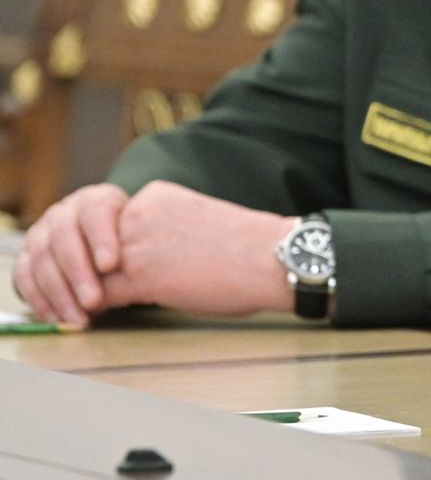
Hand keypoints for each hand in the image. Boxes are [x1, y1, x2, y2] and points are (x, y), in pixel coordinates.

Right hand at [12, 183, 129, 325]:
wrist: (107, 245)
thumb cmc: (132, 241)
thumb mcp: (139, 237)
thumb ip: (138, 246)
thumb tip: (145, 270)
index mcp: (95, 200)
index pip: (95, 211)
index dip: (101, 237)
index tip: (111, 265)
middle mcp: (65, 213)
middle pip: (64, 237)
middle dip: (78, 273)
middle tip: (94, 301)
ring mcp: (41, 233)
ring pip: (42, 259)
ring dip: (60, 293)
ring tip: (79, 319)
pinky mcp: (26, 256)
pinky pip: (25, 277)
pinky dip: (40, 300)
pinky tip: (57, 319)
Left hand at [94, 181, 295, 316]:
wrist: (273, 257)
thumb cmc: (247, 249)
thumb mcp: (195, 222)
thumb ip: (160, 234)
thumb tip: (139, 265)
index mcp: (155, 196)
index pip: (107, 226)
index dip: (97, 254)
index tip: (95, 275)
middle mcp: (140, 213)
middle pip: (88, 246)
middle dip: (77, 275)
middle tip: (72, 299)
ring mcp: (138, 242)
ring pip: (86, 271)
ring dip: (77, 295)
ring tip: (74, 313)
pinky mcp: (142, 275)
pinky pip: (98, 294)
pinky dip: (90, 310)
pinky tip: (91, 320)